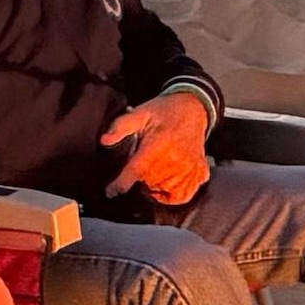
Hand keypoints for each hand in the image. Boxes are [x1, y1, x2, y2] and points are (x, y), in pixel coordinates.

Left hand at [100, 87, 216, 207]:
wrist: (193, 108)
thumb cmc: (164, 111)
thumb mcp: (140, 114)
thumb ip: (120, 127)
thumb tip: (104, 140)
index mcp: (159, 144)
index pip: (136, 171)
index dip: (120, 184)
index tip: (111, 191)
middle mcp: (176, 158)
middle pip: (148, 183)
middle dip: (138, 180)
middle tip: (139, 169)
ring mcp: (189, 168)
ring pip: (164, 191)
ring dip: (153, 188)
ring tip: (150, 175)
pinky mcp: (199, 173)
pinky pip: (182, 195)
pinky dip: (171, 195)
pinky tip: (165, 186)